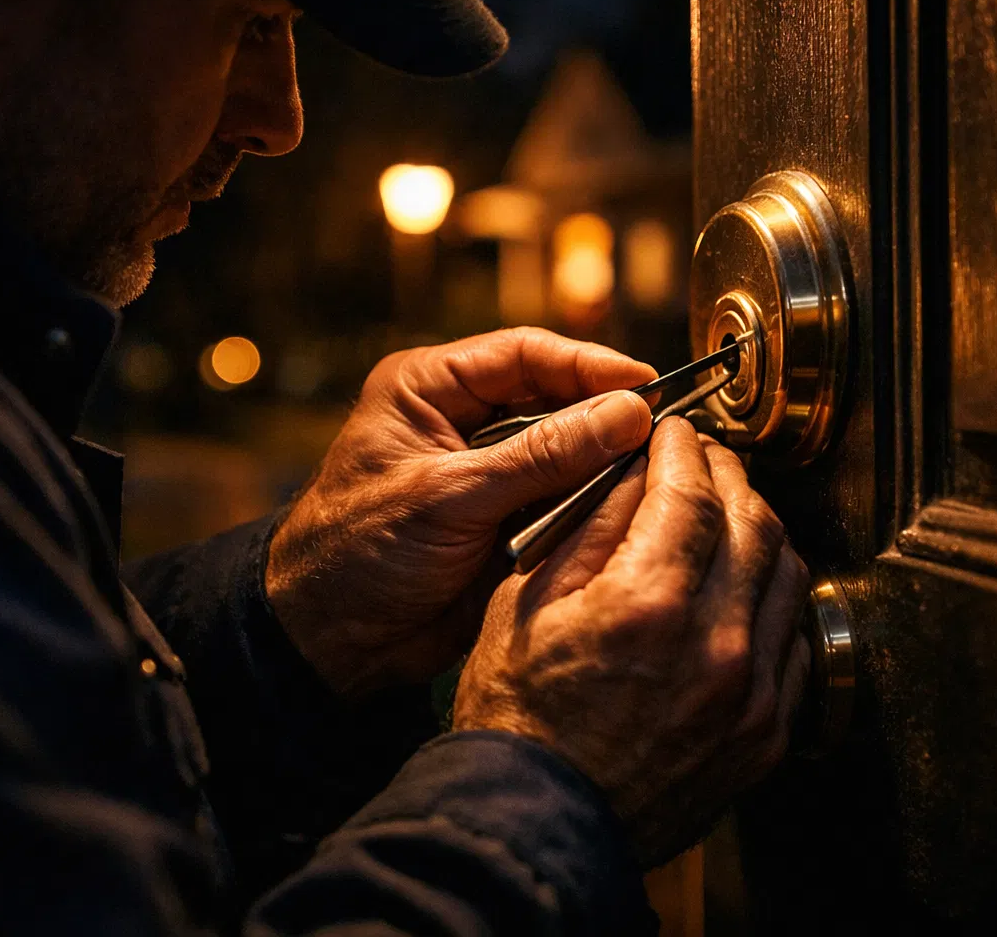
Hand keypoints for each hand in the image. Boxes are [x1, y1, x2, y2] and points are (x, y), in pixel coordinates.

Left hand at [266, 327, 657, 697]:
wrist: (331, 641)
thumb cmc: (357, 553)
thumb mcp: (450, 496)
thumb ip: (541, 456)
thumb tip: (628, 413)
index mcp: (429, 389)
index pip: (525, 354)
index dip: (589, 366)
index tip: (646, 387)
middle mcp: (462, 420)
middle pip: (556, 398)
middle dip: (606, 415)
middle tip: (665, 431)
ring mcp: (488, 472)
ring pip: (567, 451)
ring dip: (605, 462)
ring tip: (658, 470)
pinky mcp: (507, 519)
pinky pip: (564, 500)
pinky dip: (593, 505)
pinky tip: (629, 508)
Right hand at [453, 418, 811, 865]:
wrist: (540, 824)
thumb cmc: (516, 716)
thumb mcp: (526, 603)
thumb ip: (590, 527)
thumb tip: (634, 471)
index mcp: (648, 605)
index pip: (693, 492)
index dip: (684, 449)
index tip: (672, 433)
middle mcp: (717, 645)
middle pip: (753, 522)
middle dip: (727, 476)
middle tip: (702, 459)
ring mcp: (752, 693)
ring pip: (787, 574)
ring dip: (759, 529)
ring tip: (724, 514)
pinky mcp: (766, 731)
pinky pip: (792, 639)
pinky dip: (771, 596)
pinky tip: (741, 585)